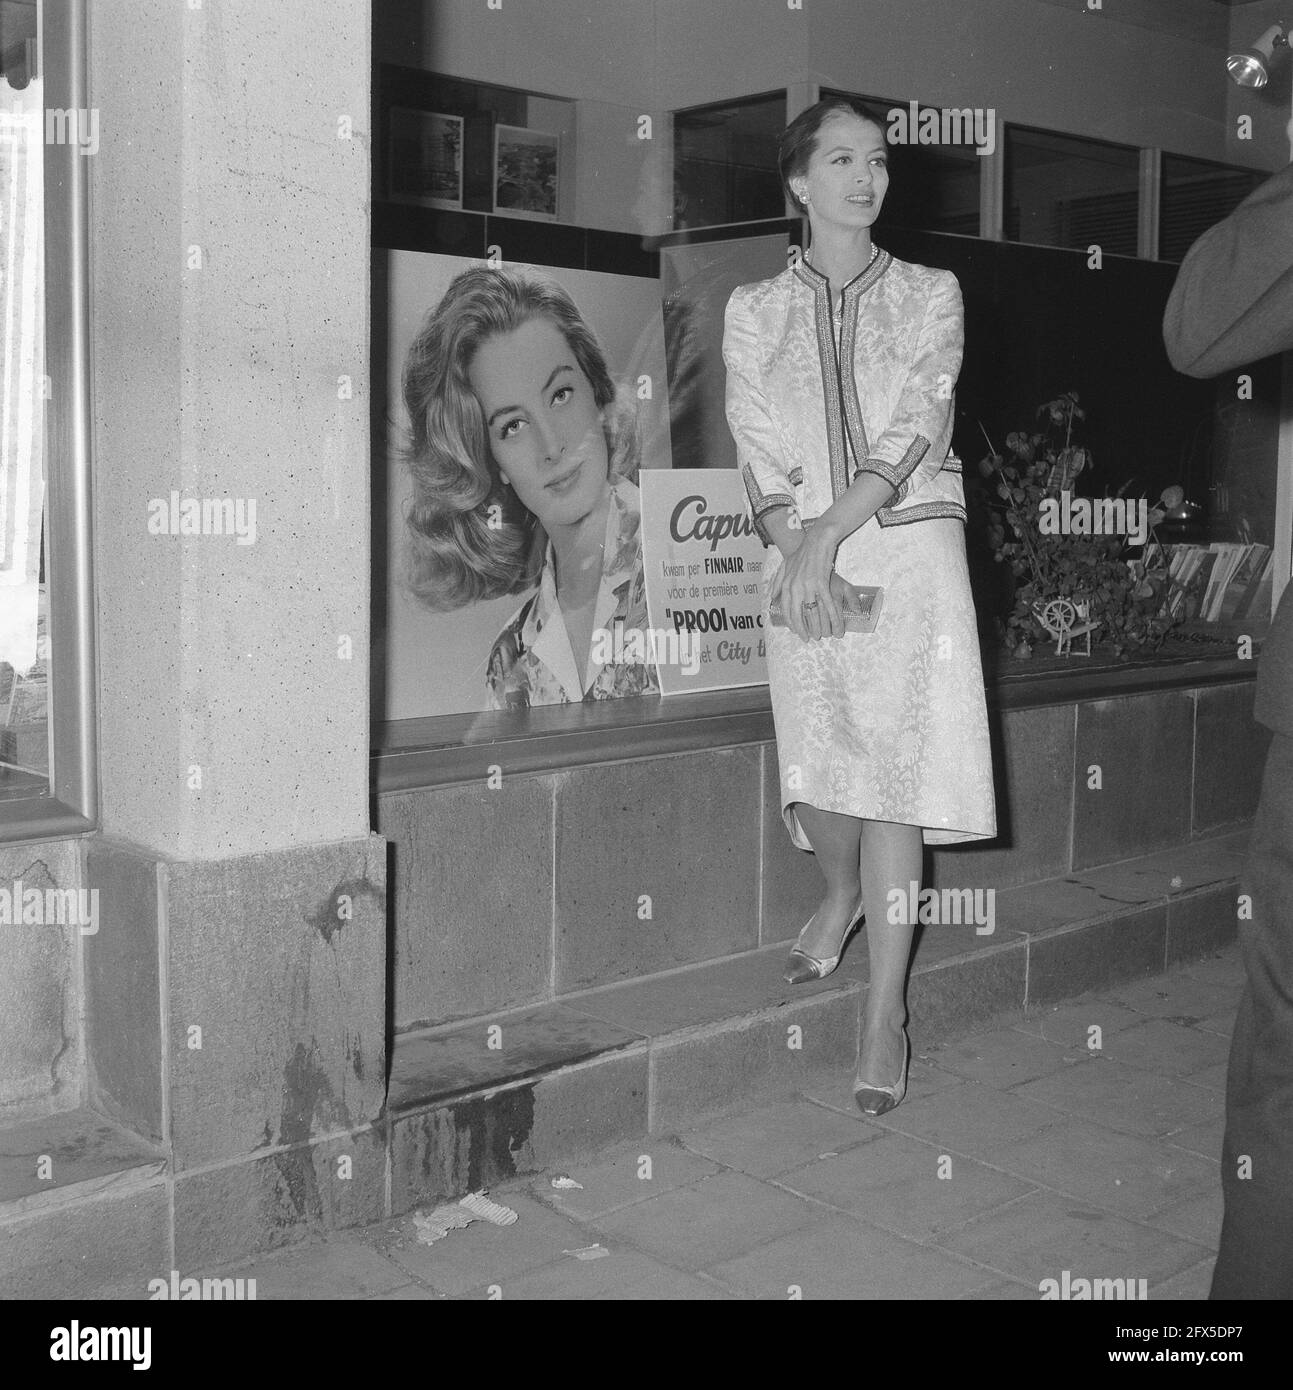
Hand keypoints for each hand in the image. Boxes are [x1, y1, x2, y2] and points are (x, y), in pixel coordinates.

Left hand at [779, 525, 845, 639]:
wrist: (817, 540)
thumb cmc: (802, 552)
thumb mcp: (785, 565)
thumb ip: (777, 582)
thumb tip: (771, 597)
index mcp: (786, 585)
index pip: (787, 610)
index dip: (792, 624)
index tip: (798, 632)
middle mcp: (795, 587)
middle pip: (798, 615)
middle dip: (804, 630)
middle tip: (810, 638)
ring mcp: (807, 586)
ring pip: (813, 612)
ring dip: (819, 626)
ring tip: (823, 635)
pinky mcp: (821, 583)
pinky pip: (827, 604)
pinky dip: (833, 617)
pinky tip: (836, 625)